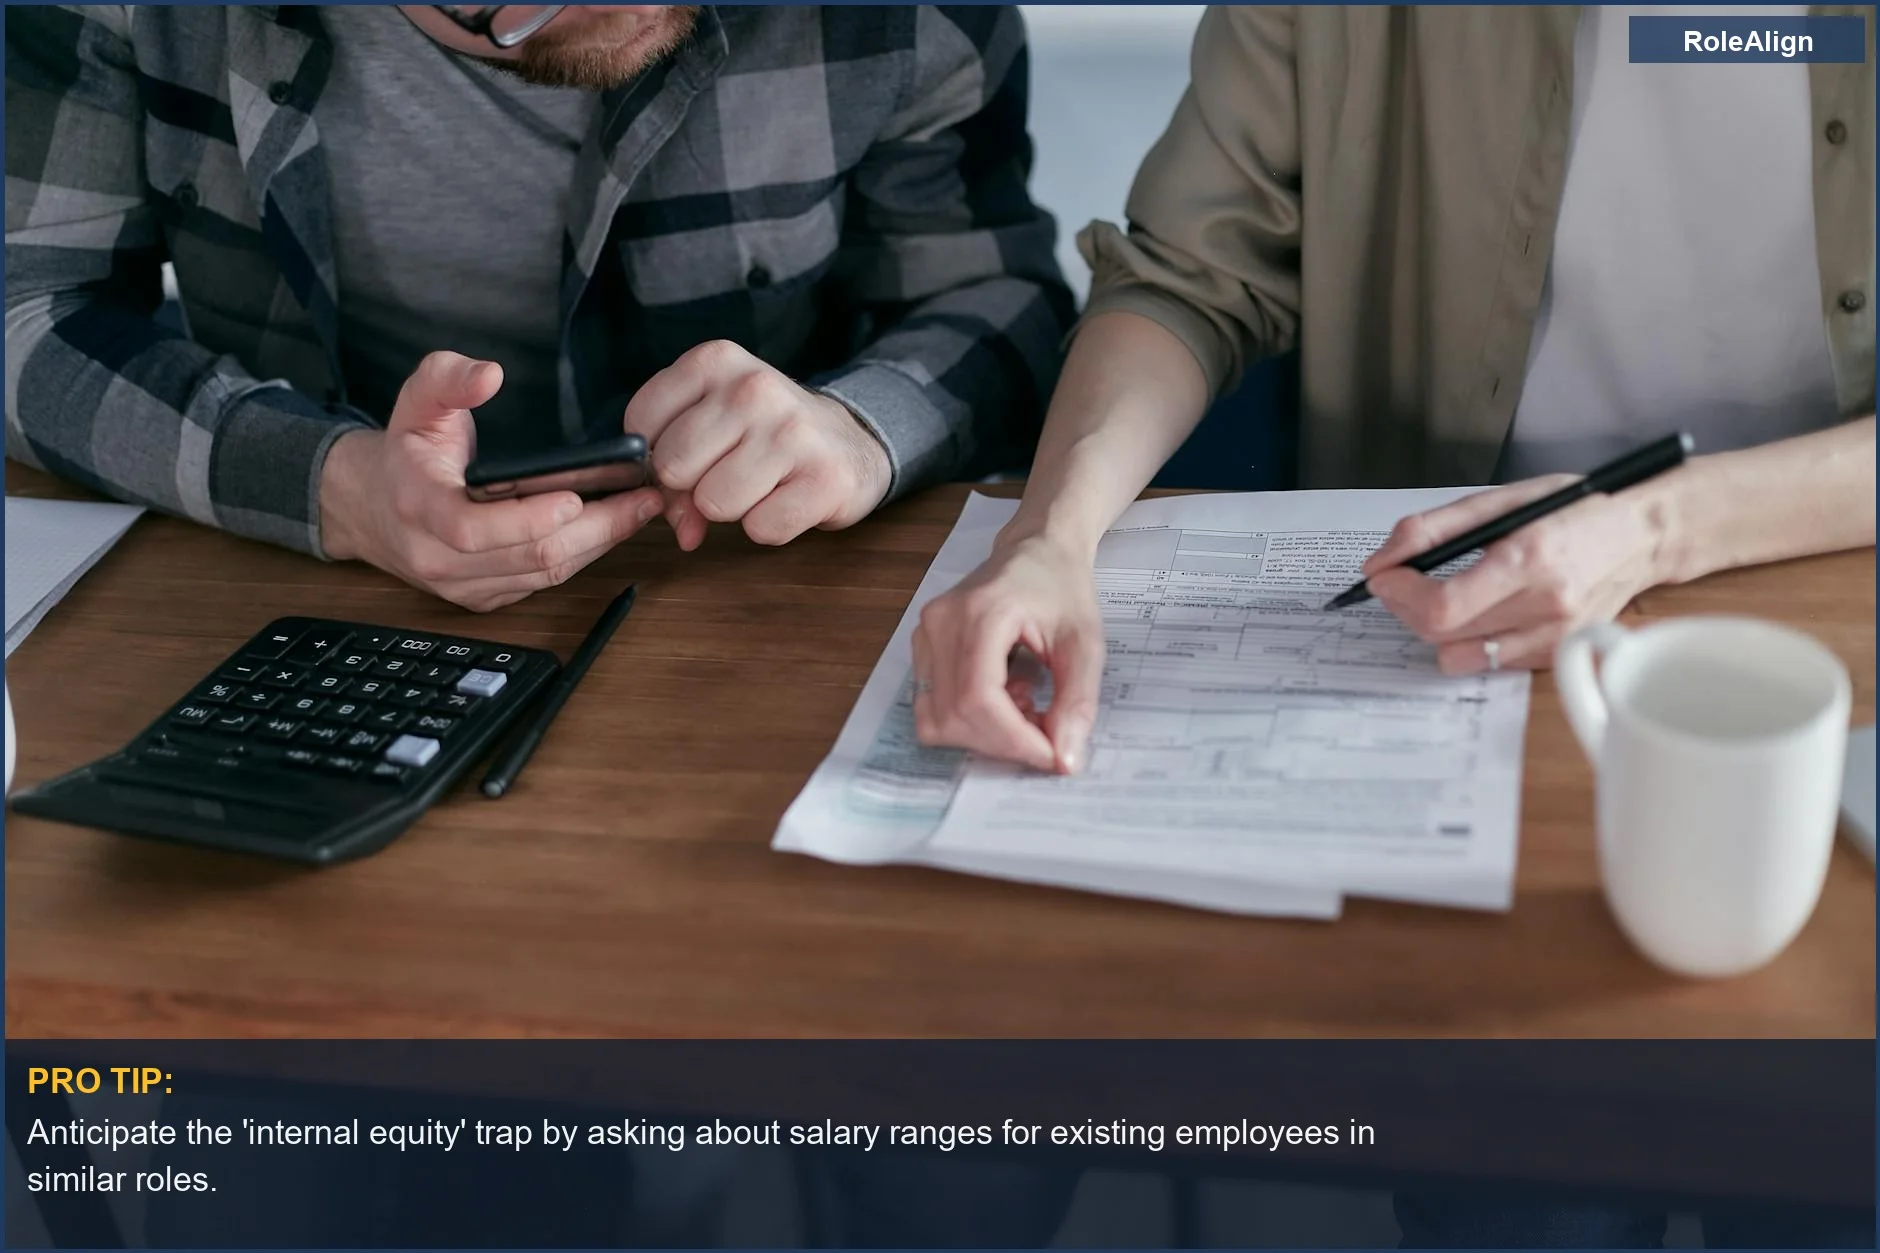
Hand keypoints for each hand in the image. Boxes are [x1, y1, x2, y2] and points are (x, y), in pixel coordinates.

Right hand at [319, 351, 663, 610]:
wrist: (374, 508)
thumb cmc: (406, 452)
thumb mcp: (415, 401)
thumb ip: (448, 378)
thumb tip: (489, 375)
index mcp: (418, 506)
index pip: (472, 528)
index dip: (527, 518)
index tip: (575, 496)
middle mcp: (438, 556)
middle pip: (529, 555)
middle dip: (595, 528)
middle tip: (643, 497)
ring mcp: (462, 584)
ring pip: (544, 574)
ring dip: (600, 544)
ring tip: (641, 509)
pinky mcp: (485, 597)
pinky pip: (543, 583)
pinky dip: (584, 557)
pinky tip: (612, 528)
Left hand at [625, 340, 890, 549]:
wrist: (850, 442)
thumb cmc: (768, 434)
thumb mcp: (713, 422)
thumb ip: (674, 468)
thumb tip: (682, 529)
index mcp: (716, 361)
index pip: (641, 424)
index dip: (656, 455)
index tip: (690, 455)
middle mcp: (754, 388)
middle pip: (674, 467)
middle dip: (693, 486)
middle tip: (727, 473)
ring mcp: (793, 432)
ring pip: (714, 503)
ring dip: (733, 508)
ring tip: (761, 484)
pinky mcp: (824, 479)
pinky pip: (761, 529)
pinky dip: (769, 527)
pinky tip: (787, 499)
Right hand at [910, 533, 1104, 773]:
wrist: (1037, 550)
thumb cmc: (1062, 587)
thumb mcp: (1086, 643)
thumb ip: (1077, 701)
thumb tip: (1064, 759)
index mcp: (982, 612)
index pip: (979, 699)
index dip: (1014, 740)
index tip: (1052, 756)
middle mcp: (941, 622)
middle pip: (954, 716)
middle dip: (1003, 742)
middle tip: (1045, 733)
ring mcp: (924, 633)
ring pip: (936, 719)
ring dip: (984, 734)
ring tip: (1024, 706)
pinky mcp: (922, 646)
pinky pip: (932, 706)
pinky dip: (969, 720)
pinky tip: (1004, 697)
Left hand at [1361, 473, 1675, 673]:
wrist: (1642, 536)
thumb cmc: (1574, 510)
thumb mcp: (1502, 500)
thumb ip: (1434, 528)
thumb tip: (1380, 561)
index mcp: (1530, 557)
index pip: (1444, 605)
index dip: (1400, 594)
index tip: (1383, 577)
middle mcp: (1546, 605)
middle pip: (1443, 633)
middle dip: (1406, 607)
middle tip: (1404, 581)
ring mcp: (1555, 637)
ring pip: (1459, 656)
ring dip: (1435, 628)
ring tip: (1444, 596)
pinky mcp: (1557, 655)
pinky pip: (1489, 663)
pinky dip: (1470, 640)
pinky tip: (1483, 611)